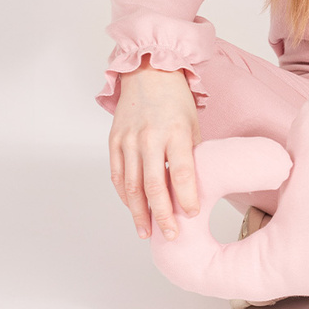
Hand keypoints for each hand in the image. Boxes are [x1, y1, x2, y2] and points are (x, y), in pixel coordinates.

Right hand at [108, 56, 200, 239]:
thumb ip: (191, 155)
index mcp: (176, 132)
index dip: (186, 198)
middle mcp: (150, 137)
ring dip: (139, 213)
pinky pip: (118, 175)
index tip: (192, 215)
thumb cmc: (176, 100)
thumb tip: (194, 187)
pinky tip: (134, 209)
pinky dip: (125, 195)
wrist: (148, 72)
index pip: (181, 173)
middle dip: (162, 215)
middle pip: (154, 186)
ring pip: (132, 186)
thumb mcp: (193, 124)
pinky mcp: (114, 141)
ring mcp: (129, 140)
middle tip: (170, 235)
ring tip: (147, 232)